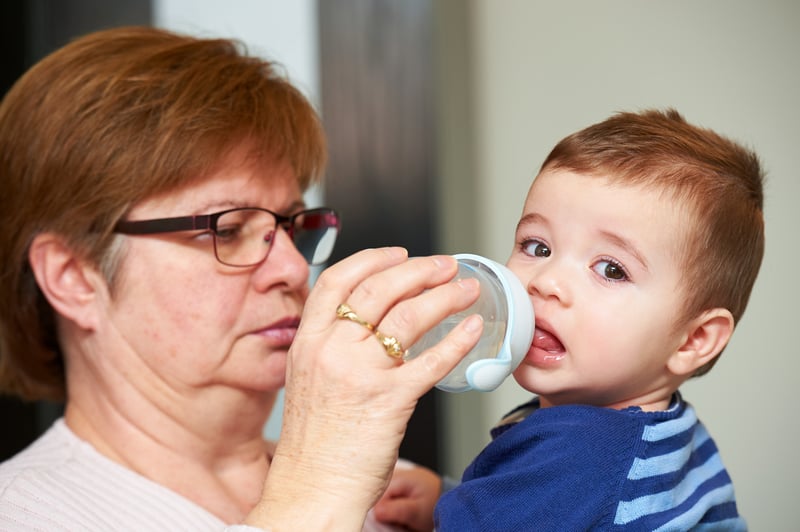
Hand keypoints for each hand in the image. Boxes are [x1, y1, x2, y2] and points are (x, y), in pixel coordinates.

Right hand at [246, 248, 481, 530]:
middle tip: (445, 266)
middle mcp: (331, 350)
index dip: (372, 259)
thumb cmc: (314, 441)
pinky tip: (471, 330)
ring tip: (466, 289)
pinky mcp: (390, 400)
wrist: (312, 487)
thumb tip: (371, 322)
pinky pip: (431, 361)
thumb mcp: (309, 379)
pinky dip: (456, 340)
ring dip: (443, 296)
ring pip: (408, 316)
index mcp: (309, 342)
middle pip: (379, 289)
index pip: (337, 281)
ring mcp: (360, 373)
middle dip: (419, 270)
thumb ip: (333, 346)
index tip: (399, 252)